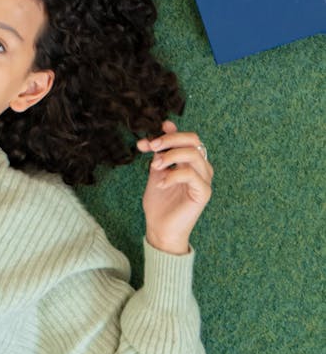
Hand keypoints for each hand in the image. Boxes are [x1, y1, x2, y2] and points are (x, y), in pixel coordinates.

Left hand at [136, 120, 212, 254]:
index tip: (150, 139)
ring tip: (154, 166)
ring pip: (192, 154)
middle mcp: (202, 167)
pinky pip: (190, 174)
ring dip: (170, 156)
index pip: (187, 137)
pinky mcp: (204, 192)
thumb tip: (164, 125)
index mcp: (192, 160)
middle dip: (170, 139)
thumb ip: (161, 150)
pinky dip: (172, 175)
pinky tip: (161, 183)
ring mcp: (204, 179)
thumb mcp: (157, 169)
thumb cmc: (159, 201)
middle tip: (152, 146)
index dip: (169, 132)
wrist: (160, 228)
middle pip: (193, 140)